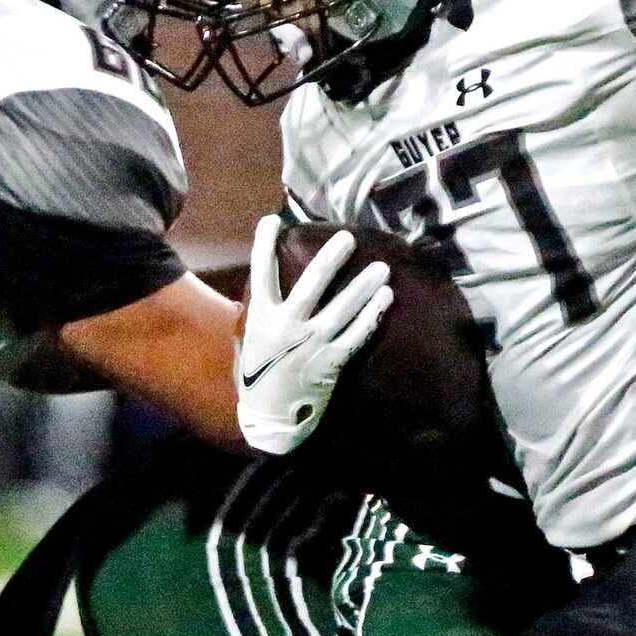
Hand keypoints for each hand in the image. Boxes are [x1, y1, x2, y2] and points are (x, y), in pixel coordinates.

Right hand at [235, 219, 390, 455]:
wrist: (269, 416)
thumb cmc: (258, 374)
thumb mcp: (249, 339)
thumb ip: (259, 312)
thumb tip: (269, 282)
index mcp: (261, 318)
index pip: (260, 273)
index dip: (264, 245)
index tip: (272, 220)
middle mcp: (287, 327)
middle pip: (311, 285)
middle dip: (331, 260)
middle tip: (348, 238)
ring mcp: (312, 344)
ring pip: (343, 309)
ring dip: (363, 287)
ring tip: (382, 268)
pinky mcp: (332, 361)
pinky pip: (357, 335)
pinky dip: (372, 316)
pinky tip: (385, 299)